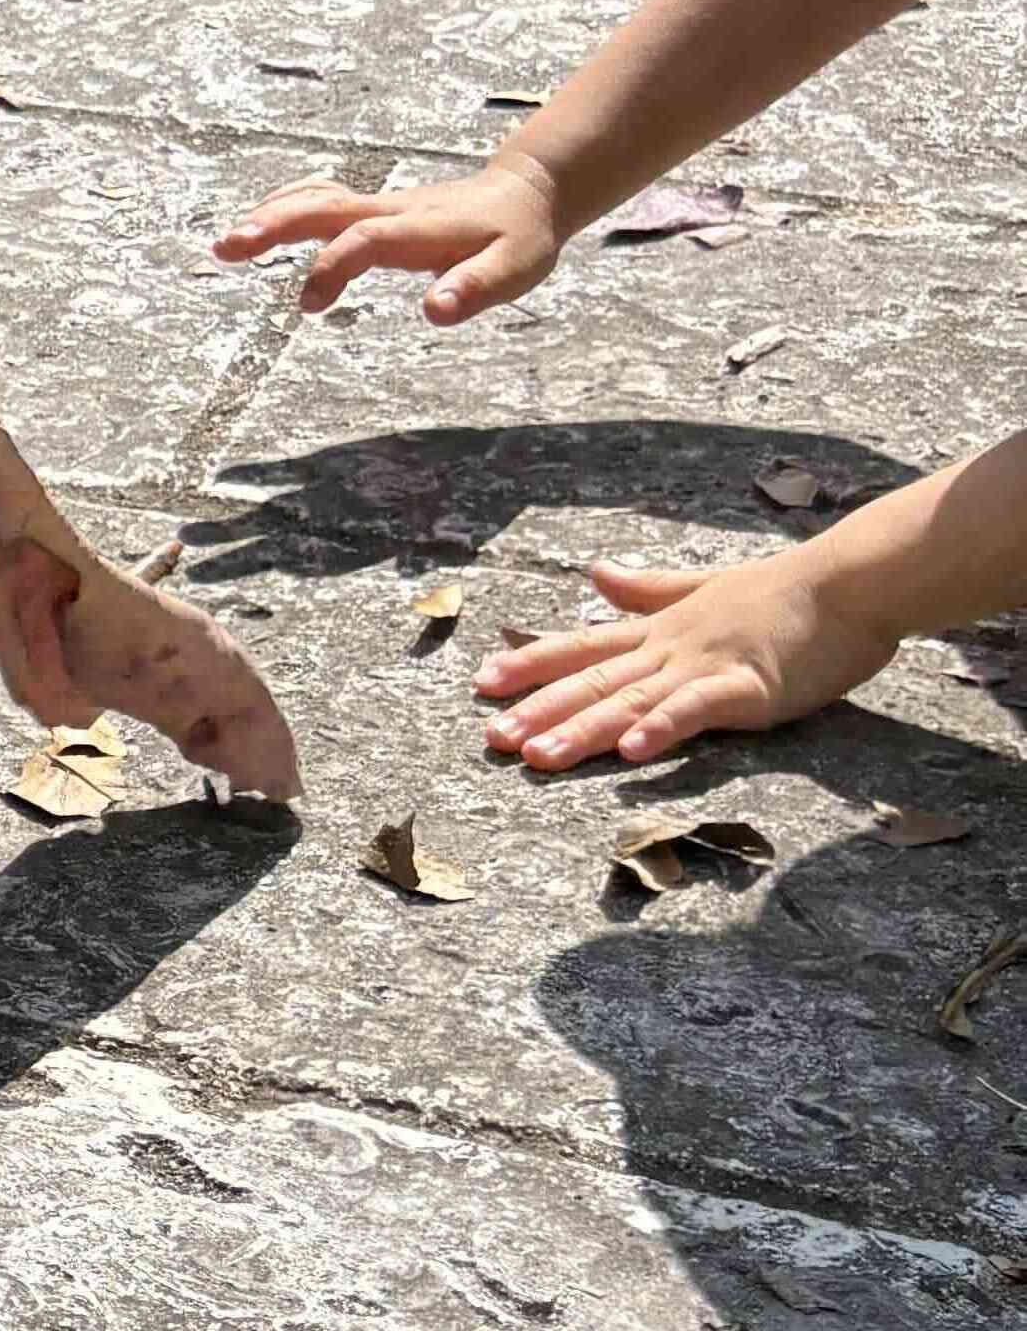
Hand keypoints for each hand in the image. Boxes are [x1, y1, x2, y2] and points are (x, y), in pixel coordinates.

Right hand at [215, 148, 562, 323]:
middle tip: (229, 247)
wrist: (525, 193)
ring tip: (227, 244)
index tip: (307, 303)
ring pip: (315, 199)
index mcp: (420, 227)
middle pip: (323, 206)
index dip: (333, 265)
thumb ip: (475, 288)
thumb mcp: (514, 269)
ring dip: (270, 217)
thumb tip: (433, 311)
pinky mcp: (371, 208)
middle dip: (275, 225)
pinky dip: (284, 207)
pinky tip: (259, 226)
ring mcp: (377, 205)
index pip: (366, 240)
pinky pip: (319, 199)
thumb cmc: (518, 238)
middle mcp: (390, 210)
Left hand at [477, 542, 899, 770]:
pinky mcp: (748, 687)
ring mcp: (707, 666)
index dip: (531, 664)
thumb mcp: (705, 588)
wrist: (850, 582)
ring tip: (536, 756)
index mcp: (662, 629)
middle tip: (489, 737)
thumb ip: (649, 590)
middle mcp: (671, 648)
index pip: (583, 646)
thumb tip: (596, 574)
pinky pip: (697, 709)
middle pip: (594, 680)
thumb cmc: (786, 592)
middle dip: (539, 710)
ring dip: (582, 728)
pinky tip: (632, 750)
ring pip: (632, 700)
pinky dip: (663, 728)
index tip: (480, 682)